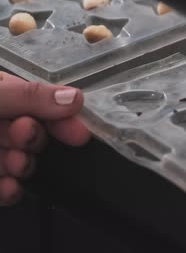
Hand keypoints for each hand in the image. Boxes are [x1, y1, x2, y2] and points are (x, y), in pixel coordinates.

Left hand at [0, 72, 89, 205]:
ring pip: (20, 162)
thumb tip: (75, 98)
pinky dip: (11, 191)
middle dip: (35, 140)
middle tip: (25, 137)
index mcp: (2, 93)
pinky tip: (11, 188)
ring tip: (16, 163)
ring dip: (23, 165)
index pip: (40, 103)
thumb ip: (29, 96)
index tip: (79, 134)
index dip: (62, 118)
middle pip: (31, 133)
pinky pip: (5, 188)